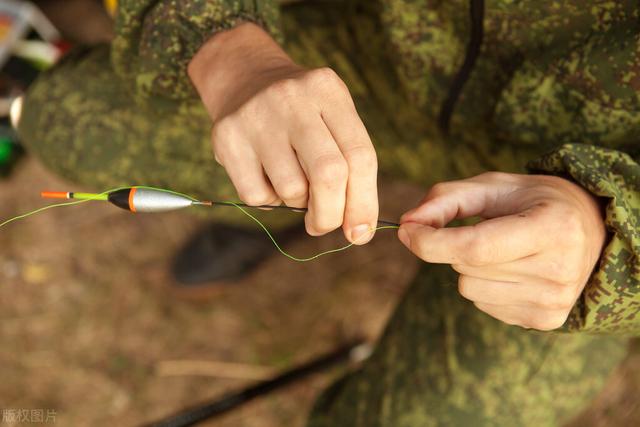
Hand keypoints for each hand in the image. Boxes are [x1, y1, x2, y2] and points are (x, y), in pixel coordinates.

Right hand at [188, 23, 377, 243]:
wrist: (244, 78)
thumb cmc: (301, 114)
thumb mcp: (332, 119)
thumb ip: (350, 168)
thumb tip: (358, 230)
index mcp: (328, 91)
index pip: (360, 155)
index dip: (364, 202)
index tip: (361, 231)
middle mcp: (293, 98)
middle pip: (328, 173)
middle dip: (331, 214)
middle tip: (324, 225)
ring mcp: (256, 115)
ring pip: (291, 189)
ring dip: (297, 203)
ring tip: (292, 183)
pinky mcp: (226, 136)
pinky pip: (256, 195)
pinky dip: (268, 200)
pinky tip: (266, 178)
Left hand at [397, 172, 606, 330]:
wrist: (588, 229)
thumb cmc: (532, 202)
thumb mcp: (492, 186)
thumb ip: (445, 200)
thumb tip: (405, 224)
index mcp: (552, 228)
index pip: (475, 247)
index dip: (430, 242)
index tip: (405, 230)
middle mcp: (559, 269)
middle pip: (466, 268)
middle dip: (456, 246)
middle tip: (487, 229)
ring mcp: (554, 301)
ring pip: (469, 290)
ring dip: (470, 269)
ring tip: (504, 250)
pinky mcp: (546, 320)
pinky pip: (483, 306)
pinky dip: (485, 286)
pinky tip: (513, 269)